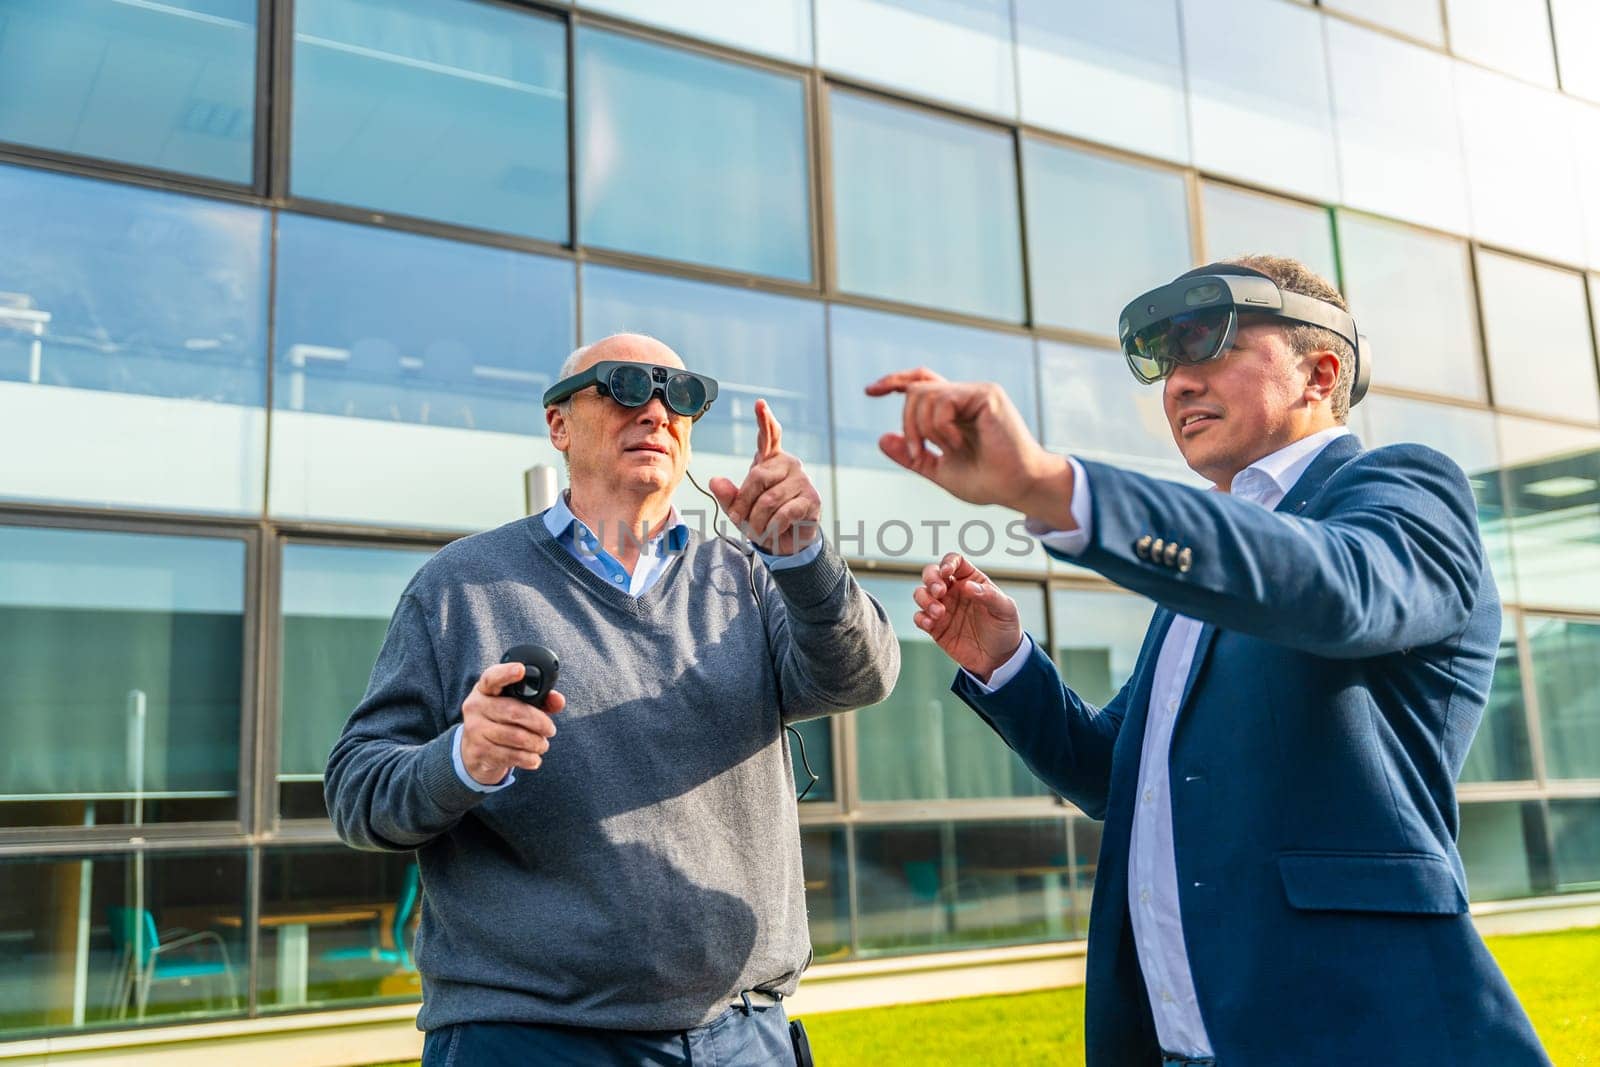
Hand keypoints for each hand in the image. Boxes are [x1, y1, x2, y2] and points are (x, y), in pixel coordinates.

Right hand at [459, 662, 565, 785]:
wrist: (475, 752)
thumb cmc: (502, 721)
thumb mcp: (516, 705)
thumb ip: (540, 699)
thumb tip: (558, 701)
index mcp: (484, 689)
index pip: (492, 677)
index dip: (506, 673)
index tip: (521, 669)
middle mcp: (475, 706)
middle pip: (513, 711)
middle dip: (539, 722)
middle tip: (551, 730)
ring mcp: (474, 729)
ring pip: (515, 736)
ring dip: (536, 743)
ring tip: (543, 745)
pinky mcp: (478, 751)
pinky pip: (511, 755)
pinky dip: (528, 758)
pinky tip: (534, 758)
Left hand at [709, 398, 822, 555]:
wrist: (786, 542)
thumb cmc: (762, 519)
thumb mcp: (739, 509)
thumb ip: (727, 495)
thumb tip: (714, 481)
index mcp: (770, 460)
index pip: (769, 435)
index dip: (764, 419)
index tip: (759, 403)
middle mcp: (788, 464)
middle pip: (757, 477)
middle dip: (743, 503)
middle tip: (738, 520)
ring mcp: (802, 480)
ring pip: (769, 499)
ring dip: (757, 520)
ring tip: (757, 530)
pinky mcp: (812, 499)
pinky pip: (784, 512)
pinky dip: (773, 527)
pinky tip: (772, 532)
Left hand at [864, 368, 1073, 525]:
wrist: (1017, 488)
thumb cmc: (987, 481)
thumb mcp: (939, 470)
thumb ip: (912, 455)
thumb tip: (882, 438)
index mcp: (955, 410)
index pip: (920, 383)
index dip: (893, 381)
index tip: (870, 391)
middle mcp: (965, 396)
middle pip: (915, 390)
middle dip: (907, 424)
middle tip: (918, 453)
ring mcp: (976, 393)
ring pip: (923, 394)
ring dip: (922, 429)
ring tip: (945, 450)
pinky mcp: (986, 395)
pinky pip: (942, 402)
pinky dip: (941, 428)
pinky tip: (959, 444)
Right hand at [913, 552, 1023, 681]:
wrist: (999, 659)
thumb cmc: (1005, 628)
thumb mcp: (1005, 610)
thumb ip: (989, 595)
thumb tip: (967, 586)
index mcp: (971, 580)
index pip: (954, 561)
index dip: (947, 562)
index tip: (946, 572)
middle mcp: (953, 591)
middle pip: (931, 573)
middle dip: (931, 579)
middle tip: (940, 592)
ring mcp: (942, 608)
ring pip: (921, 593)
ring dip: (925, 599)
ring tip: (939, 613)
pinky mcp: (935, 627)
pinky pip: (919, 617)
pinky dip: (920, 618)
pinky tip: (931, 624)